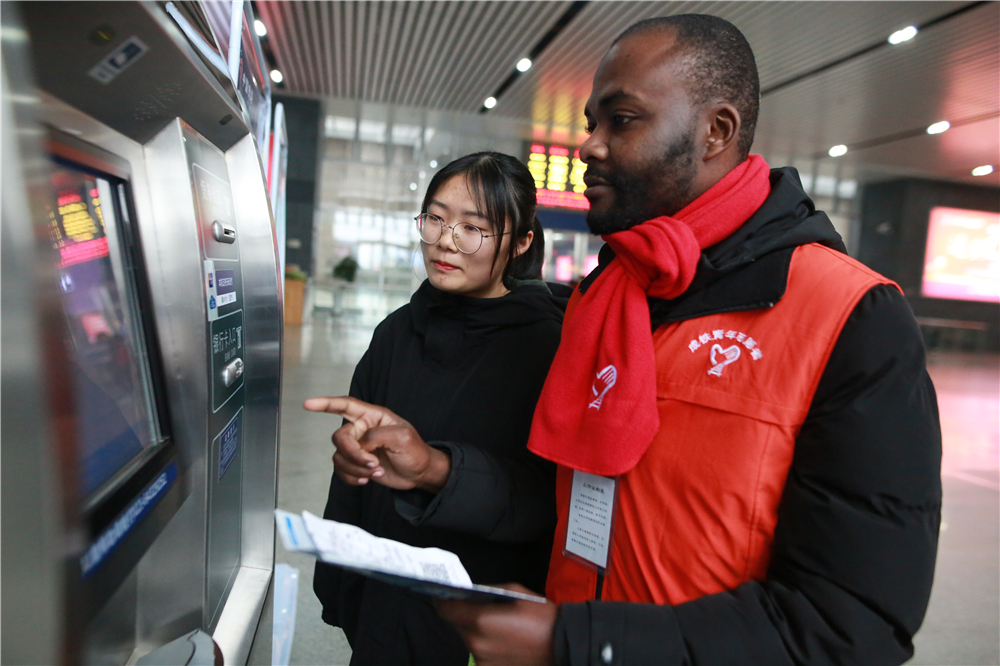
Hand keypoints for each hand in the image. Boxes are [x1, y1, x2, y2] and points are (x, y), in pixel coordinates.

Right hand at [303, 396, 450, 491]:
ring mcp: (358, 447)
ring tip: (377, 471)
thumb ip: (376, 435)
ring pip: (339, 456)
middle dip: (353, 453)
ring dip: (356, 467)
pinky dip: (352, 476)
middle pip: (340, 437)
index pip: (345, 405)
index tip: (308, 404)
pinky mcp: (356, 463)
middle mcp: (362, 429)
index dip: (325, 404)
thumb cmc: (415, 450)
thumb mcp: (402, 437)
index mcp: (373, 416)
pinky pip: (341, 470)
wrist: (419, 473)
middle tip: (372, 463)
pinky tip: (367, 479)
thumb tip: (360, 444)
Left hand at [437, 583, 557, 665]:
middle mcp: (476, 642)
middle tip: (481, 608)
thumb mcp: (516, 592)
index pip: (445, 609)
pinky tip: (504, 642)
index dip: (443, 600)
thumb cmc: (541, 615)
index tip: (445, 595)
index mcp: (481, 620)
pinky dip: (487, 646)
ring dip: (476, 632)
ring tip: (499, 627)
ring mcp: (482, 661)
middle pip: (457, 625)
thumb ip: (488, 591)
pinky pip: (480, 654)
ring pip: (468, 640)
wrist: (563, 645)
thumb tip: (470, 592)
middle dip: (464, 615)